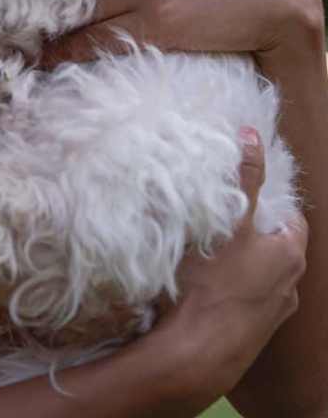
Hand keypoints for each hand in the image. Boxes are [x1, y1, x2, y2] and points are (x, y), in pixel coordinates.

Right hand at [153, 129, 307, 397]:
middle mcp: (290, 284)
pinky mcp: (252, 331)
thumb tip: (252, 135)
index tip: (242, 190)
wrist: (196, 352)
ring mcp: (272, 312)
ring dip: (241, 259)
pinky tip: (206, 281)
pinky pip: (246, 296)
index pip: (290, 215)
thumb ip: (244, 178)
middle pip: (275, 244)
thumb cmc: (213, 282)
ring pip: (260, 272)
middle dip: (251, 228)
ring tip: (209, 246)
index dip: (268, 198)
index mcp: (289, 254)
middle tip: (220, 213)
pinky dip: (233, 285)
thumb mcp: (228, 221)